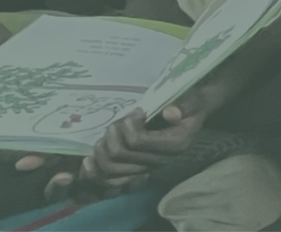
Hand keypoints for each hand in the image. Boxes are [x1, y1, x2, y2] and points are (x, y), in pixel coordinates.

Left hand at [66, 104, 203, 199]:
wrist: (189, 116)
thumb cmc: (188, 105)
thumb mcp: (191, 100)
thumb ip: (184, 105)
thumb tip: (170, 113)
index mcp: (173, 146)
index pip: (137, 141)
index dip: (129, 124)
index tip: (137, 111)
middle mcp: (158, 162)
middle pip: (119, 154)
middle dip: (112, 134)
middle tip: (119, 122)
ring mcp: (144, 169)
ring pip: (109, 167)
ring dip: (103, 147)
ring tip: (111, 133)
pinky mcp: (133, 172)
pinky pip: (107, 180)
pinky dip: (94, 170)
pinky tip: (90, 159)